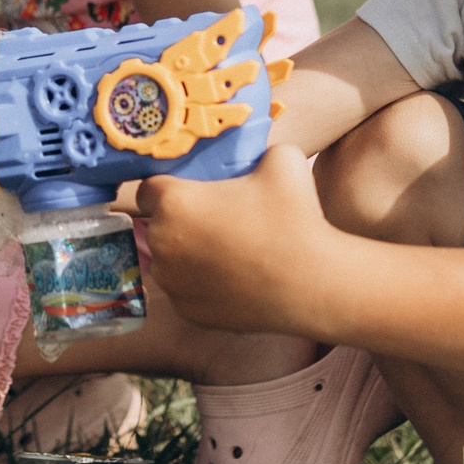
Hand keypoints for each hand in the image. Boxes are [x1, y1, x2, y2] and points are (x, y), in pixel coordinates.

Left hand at [118, 148, 334, 337]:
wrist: (315, 284)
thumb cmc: (295, 218)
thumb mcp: (282, 160)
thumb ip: (257, 150)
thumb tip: (256, 154)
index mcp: (174, 202)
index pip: (148, 188)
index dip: (170, 187)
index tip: (193, 191)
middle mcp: (162, 243)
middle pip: (160, 225)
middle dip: (182, 221)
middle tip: (221, 220)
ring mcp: (172, 282)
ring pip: (171, 261)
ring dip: (190, 254)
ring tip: (231, 251)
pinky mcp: (187, 312)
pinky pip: (186, 290)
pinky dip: (203, 284)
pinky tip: (235, 278)